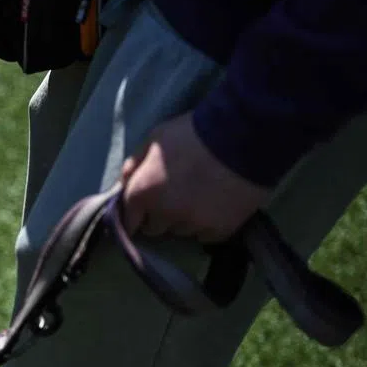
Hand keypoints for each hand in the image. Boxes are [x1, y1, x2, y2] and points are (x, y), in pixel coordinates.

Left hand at [119, 112, 270, 242]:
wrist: (243, 134)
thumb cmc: (193, 132)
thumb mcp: (155, 138)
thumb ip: (134, 164)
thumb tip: (122, 185)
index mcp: (143, 192)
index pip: (127, 221)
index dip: (135, 214)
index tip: (143, 209)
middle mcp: (165, 214)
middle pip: (155, 228)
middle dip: (160, 216)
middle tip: (176, 195)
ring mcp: (193, 224)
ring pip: (181, 231)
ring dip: (184, 219)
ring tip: (199, 196)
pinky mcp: (220, 230)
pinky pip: (206, 235)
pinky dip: (207, 224)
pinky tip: (215, 204)